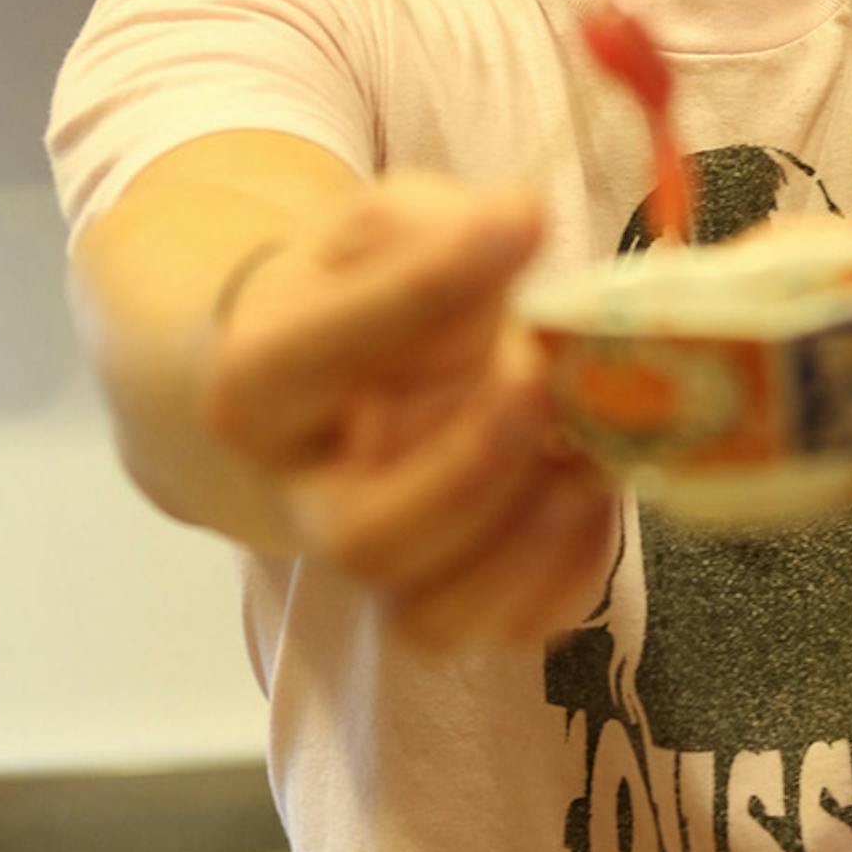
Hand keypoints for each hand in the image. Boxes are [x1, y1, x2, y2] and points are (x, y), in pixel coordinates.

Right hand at [204, 172, 618, 651]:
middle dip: (470, 465)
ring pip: (430, 613)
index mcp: (258, 388)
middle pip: (365, 534)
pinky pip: (504, 630)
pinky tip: (594, 493)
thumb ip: (431, 225)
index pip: (311, 353)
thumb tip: (518, 221)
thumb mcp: (377, 229)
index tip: (518, 222)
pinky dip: (567, 575)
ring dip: (525, 541)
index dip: (416, 290)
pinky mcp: (447, 603)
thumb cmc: (364, 293)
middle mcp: (303, 499)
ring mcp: (377, 565)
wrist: (341, 376)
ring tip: (589, 456)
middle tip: (542, 376)